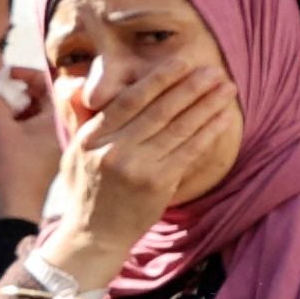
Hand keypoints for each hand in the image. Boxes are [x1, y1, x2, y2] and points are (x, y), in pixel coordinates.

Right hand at [0, 63, 56, 224]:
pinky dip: (19, 118)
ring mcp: (57, 135)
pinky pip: (36, 123)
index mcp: (60, 115)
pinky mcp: (49, 147)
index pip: (47, 81)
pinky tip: (0, 122)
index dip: (23, 74)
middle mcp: (64, 123)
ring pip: (38, 109)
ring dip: (15, 104)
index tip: (3, 75)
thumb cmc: (14, 168)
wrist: (19, 203)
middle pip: (43, 94)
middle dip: (16, 90)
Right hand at [34, 56, 245, 291]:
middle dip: (190, 87)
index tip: (181, 62)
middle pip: (159, 110)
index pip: (129, 100)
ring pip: (179, 128)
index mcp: (92, 139)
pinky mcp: (158, 184)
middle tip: (213, 70)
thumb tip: (74, 85)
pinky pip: (189, 151)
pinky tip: (223, 117)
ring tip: (226, 88)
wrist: (93, 236)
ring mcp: (136, 168)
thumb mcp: (73, 154)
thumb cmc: (87, 191)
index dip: (158, 79)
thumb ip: (81, 119)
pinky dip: (209, 131)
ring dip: (207, 104)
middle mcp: (113, 150)